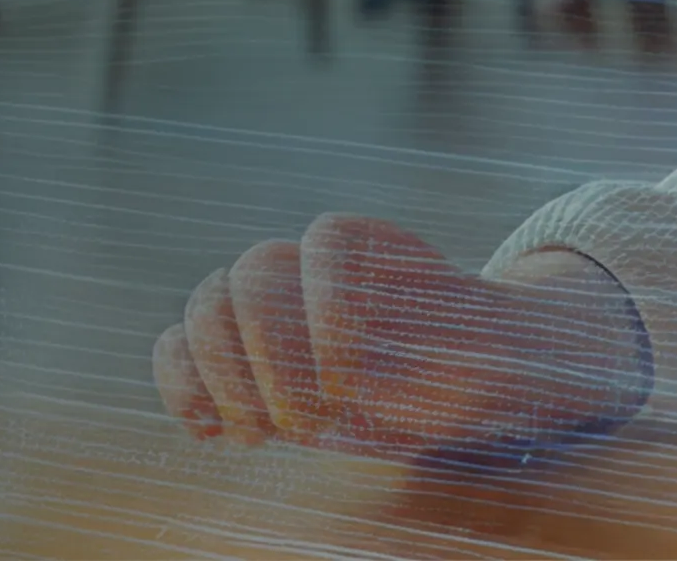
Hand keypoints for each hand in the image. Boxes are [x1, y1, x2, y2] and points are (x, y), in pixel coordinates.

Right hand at [152, 217, 644, 453]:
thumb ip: (481, 350)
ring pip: (208, 303)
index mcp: (375, 249)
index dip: (329, 310)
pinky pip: (180, 346)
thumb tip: (470, 360)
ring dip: (219, 375)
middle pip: (254, 270)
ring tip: (257, 435)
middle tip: (310, 425)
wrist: (449, 381)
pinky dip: (183, 387)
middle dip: (271, 355)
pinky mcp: (240, 356)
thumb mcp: (496, 354)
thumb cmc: (476, 363)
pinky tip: (211, 435)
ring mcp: (271, 308)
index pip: (327, 241)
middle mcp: (315, 267)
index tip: (351, 384)